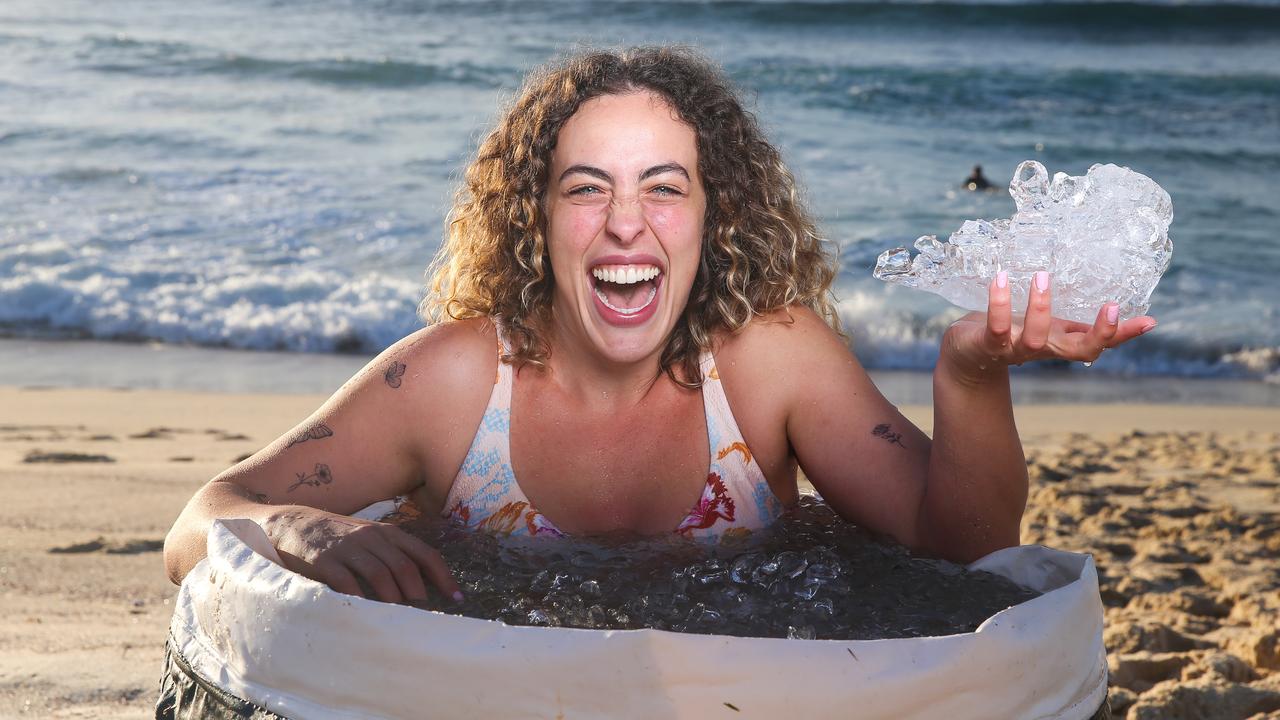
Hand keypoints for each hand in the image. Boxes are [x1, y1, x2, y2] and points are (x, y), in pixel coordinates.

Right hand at [263, 507, 460, 604]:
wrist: (292, 523)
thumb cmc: (338, 537)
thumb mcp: (370, 538)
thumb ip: (393, 555)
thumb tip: (423, 585)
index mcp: (388, 532)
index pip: (424, 553)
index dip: (444, 577)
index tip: (457, 598)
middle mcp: (372, 537)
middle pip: (405, 567)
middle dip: (419, 594)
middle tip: (424, 617)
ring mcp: (348, 548)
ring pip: (380, 575)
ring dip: (394, 600)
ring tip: (401, 621)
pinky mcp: (324, 561)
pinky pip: (348, 583)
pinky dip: (361, 600)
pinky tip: (367, 614)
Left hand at [942, 270, 1156, 381]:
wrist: (965, 358)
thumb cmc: (1010, 333)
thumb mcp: (1045, 327)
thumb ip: (1074, 322)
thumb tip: (1115, 306)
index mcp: (1058, 342)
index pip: (1098, 343)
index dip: (1123, 336)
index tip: (1149, 321)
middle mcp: (1042, 349)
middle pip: (1079, 351)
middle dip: (1100, 333)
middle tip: (1114, 307)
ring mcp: (1014, 349)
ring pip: (1036, 338)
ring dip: (1041, 308)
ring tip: (1043, 276)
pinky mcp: (986, 345)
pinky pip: (996, 326)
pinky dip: (999, 303)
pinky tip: (1001, 279)